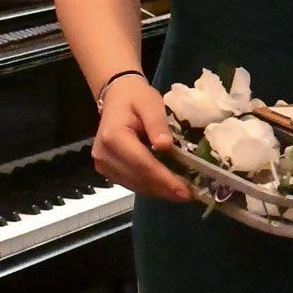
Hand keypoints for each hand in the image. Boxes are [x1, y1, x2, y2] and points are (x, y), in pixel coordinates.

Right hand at [92, 79, 192, 202]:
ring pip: (134, 184)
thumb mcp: (151, 103)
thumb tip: (165, 146)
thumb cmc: (137, 98)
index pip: (141, 163)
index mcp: (113, 137)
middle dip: (164, 188)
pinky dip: (150, 186)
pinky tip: (167, 187)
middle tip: (189, 195)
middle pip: (138, 177)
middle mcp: (104, 155)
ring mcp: (103, 164)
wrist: (117, 97)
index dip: (163, 178)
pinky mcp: (107, 169)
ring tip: (182, 194)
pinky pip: (130, 182)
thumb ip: (157, 124)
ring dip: (158, 191)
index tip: (184, 188)